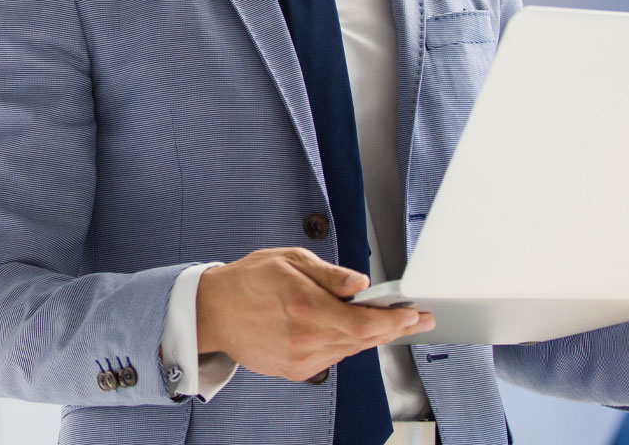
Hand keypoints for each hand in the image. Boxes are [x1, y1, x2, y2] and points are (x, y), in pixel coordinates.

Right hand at [197, 246, 435, 382]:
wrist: (214, 312)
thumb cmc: (248, 281)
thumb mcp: (288, 259)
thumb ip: (328, 274)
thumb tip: (359, 282)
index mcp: (304, 305)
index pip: (364, 323)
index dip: (395, 322)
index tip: (414, 315)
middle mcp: (304, 337)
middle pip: (364, 340)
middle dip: (392, 328)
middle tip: (414, 318)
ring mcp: (300, 358)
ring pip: (351, 350)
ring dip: (370, 336)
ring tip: (383, 320)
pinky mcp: (295, 370)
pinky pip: (333, 358)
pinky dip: (345, 344)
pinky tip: (344, 329)